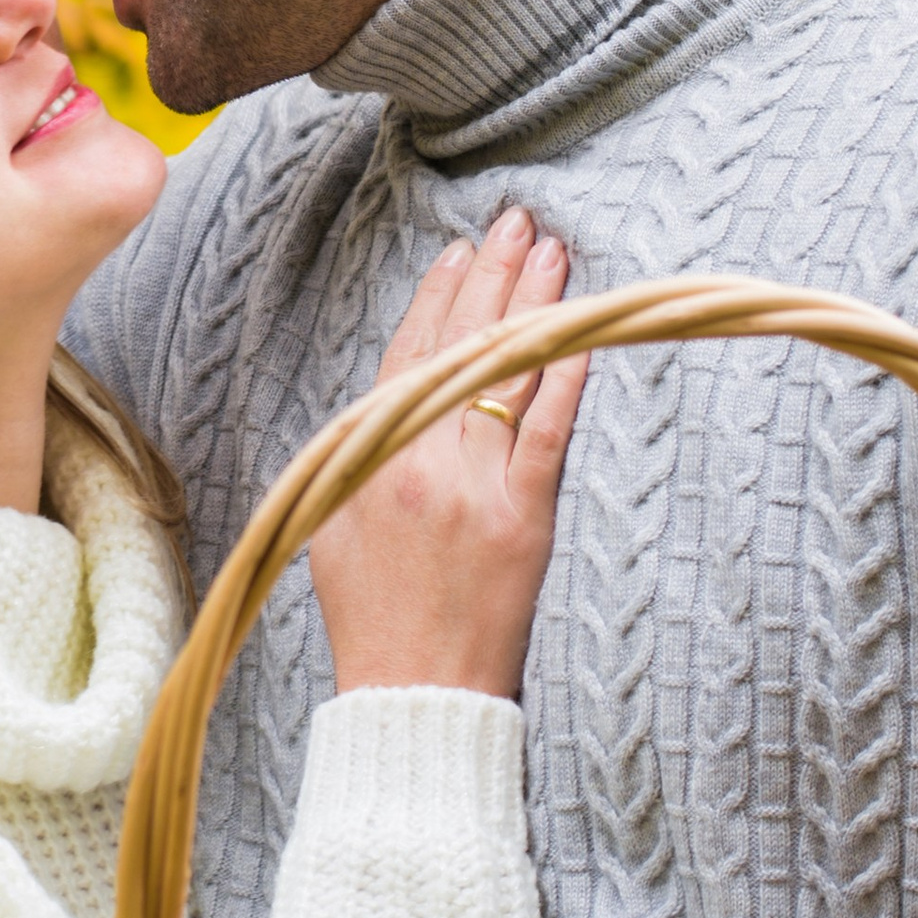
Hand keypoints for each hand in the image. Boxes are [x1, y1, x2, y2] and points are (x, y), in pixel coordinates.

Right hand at [309, 207, 584, 698]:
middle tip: (519, 222)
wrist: (411, 694)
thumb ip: (357, 454)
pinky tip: (585, 332)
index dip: (437, 297)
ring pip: (507, 375)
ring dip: (535, 306)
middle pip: (461, 347)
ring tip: (555, 253)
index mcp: (367, 457)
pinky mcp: (522, 520)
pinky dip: (566, 378)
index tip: (462, 251)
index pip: (407, 353)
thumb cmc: (372, 618)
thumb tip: (386, 398)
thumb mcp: (332, 523)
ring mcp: (473, 488)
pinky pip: (548, 434)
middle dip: (493, 278)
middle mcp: (416, 461)